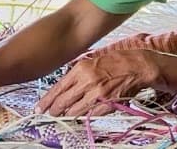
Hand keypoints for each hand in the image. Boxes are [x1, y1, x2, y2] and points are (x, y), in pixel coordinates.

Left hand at [36, 49, 159, 116]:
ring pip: (75, 111)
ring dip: (68, 114)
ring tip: (63, 115)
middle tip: (49, 114)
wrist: (136, 66)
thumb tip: (63, 86)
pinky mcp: (108, 104)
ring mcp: (97, 94)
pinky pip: (91, 115)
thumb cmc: (114, 62)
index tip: (40, 107)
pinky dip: (85, 116)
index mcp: (80, 69)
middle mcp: (87, 81)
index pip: (58, 88)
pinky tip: (81, 115)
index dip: (47, 100)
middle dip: (54, 110)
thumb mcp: (90, 60)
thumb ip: (76, 72)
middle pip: (64, 102)